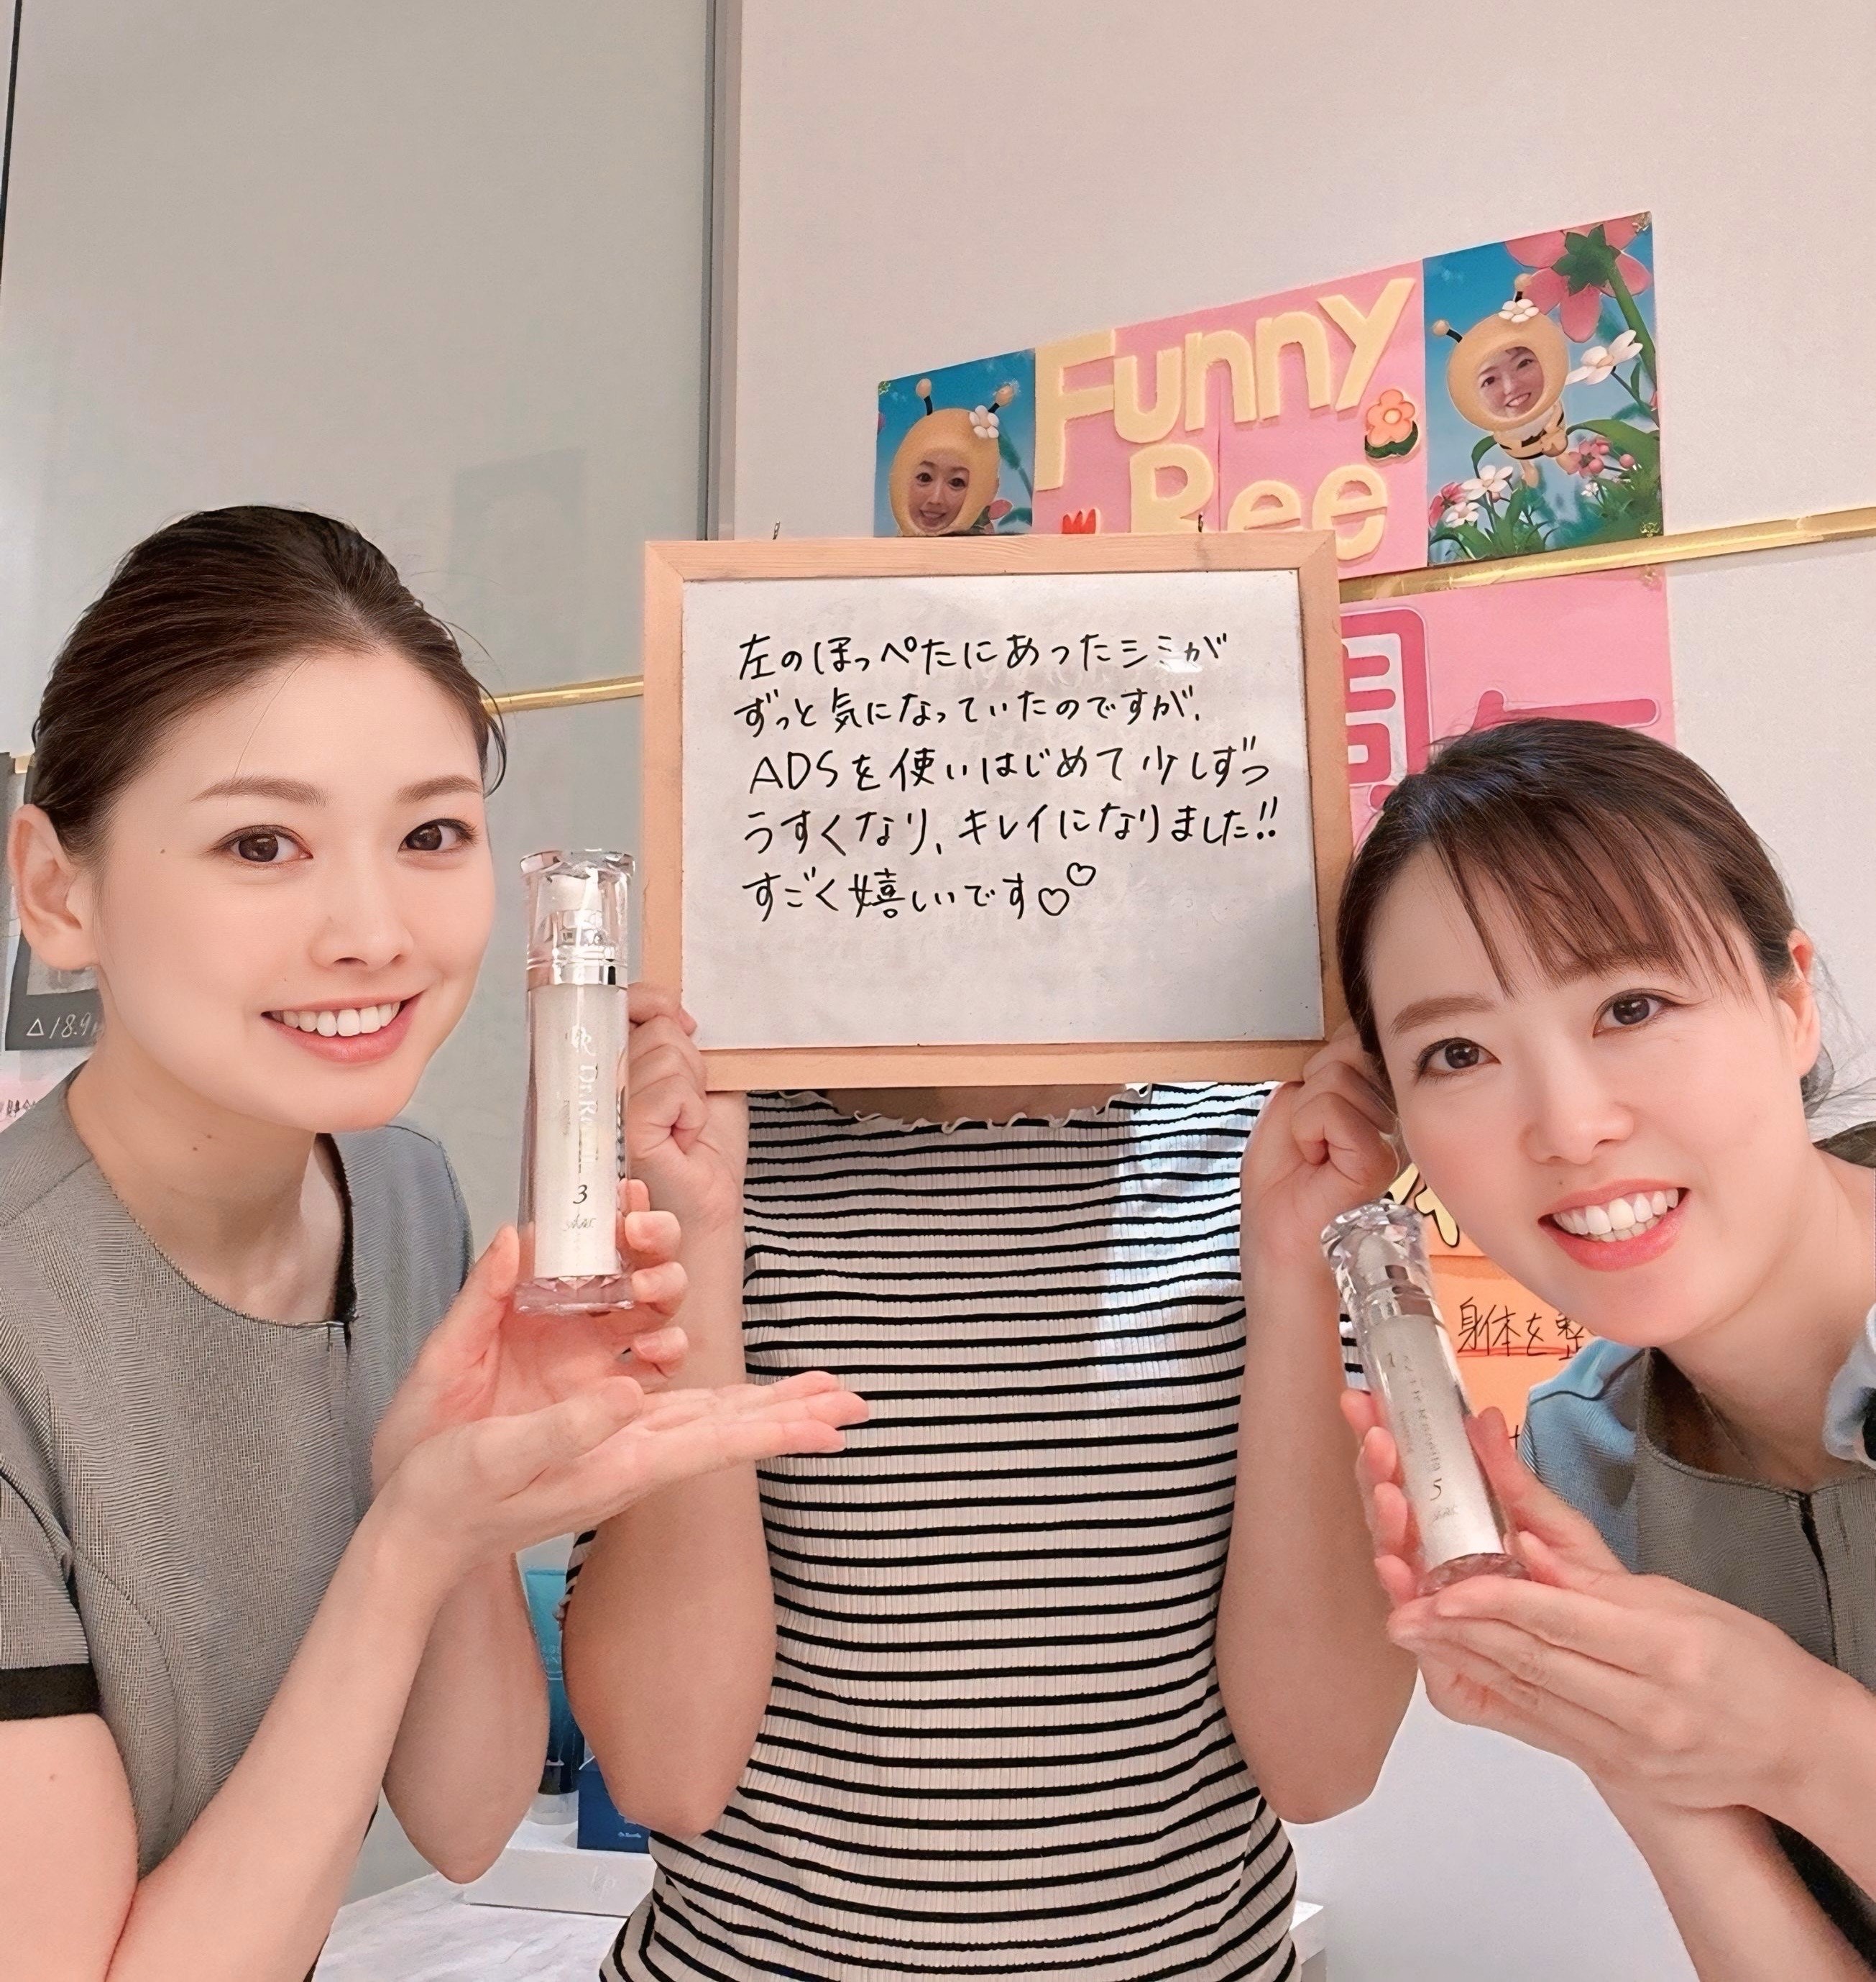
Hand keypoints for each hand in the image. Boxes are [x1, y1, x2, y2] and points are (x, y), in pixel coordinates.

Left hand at [373, 1217, 687, 1488]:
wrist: (426, 1510)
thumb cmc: (424, 1427)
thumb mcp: (444, 1358)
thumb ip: (481, 1297)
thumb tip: (511, 1234)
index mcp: (533, 1305)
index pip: (588, 1247)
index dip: (617, 1219)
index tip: (627, 1198)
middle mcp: (572, 1330)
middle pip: (635, 1274)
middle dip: (654, 1249)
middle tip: (642, 1246)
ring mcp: (594, 1369)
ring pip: (653, 1318)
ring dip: (665, 1297)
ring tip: (648, 1296)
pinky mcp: (608, 1411)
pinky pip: (654, 1377)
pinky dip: (669, 1354)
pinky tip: (659, 1353)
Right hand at [379, 1369, 868, 1590]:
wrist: (420, 1540)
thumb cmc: (450, 1495)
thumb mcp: (500, 1454)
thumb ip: (565, 1425)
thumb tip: (631, 1392)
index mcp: (620, 1461)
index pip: (719, 1441)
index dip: (780, 1427)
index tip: (839, 1424)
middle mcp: (631, 1457)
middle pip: (732, 1429)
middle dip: (795, 1412)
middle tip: (860, 1400)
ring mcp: (619, 1450)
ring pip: (711, 1420)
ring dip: (768, 1404)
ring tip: (820, 1390)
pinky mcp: (599, 1440)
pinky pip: (675, 1414)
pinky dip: (719, 1401)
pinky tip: (736, 1394)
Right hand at [627, 983, 748, 1239]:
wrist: (706, 1209)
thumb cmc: (702, 1152)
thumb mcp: (700, 1078)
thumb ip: (679, 1042)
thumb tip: (671, 1010)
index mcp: (613, 1065)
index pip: (622, 1006)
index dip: (653, 1002)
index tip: (679, 1020)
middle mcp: (600, 1083)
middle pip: (653, 1027)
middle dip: (688, 1060)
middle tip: (686, 1104)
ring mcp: (607, 1106)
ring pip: (664, 1054)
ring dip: (693, 1090)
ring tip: (684, 1124)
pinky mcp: (625, 1131)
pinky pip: (669, 1090)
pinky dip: (692, 1111)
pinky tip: (683, 1138)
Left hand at [1241, 1024, 1397, 1274]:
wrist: (1278, 1239)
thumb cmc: (1282, 1180)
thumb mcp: (1290, 1104)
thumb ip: (1321, 1068)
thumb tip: (1348, 1038)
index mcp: (1376, 1098)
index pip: (1357, 1040)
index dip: (1322, 1064)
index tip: (1311, 1108)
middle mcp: (1393, 1113)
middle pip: (1345, 1051)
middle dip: (1309, 1089)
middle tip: (1308, 1137)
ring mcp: (1391, 1135)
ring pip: (1335, 1077)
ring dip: (1303, 1117)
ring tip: (1313, 1154)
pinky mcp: (1380, 1157)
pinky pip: (1330, 1110)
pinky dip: (1306, 1132)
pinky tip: (1317, 1163)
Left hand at [1377, 1408, 1837, 1817]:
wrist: (1794, 1747)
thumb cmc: (1747, 1660)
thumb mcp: (1682, 1601)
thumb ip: (1597, 1580)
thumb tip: (1528, 1548)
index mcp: (1665, 1649)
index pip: (1563, 1620)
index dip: (1497, 1601)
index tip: (1444, 1586)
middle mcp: (1644, 1705)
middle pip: (1534, 1660)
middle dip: (1460, 1632)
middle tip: (1404, 1608)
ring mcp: (1628, 1747)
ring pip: (1528, 1693)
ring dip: (1462, 1660)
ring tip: (1412, 1629)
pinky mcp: (1615, 1769)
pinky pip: (1541, 1723)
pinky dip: (1493, 1689)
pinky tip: (1455, 1665)